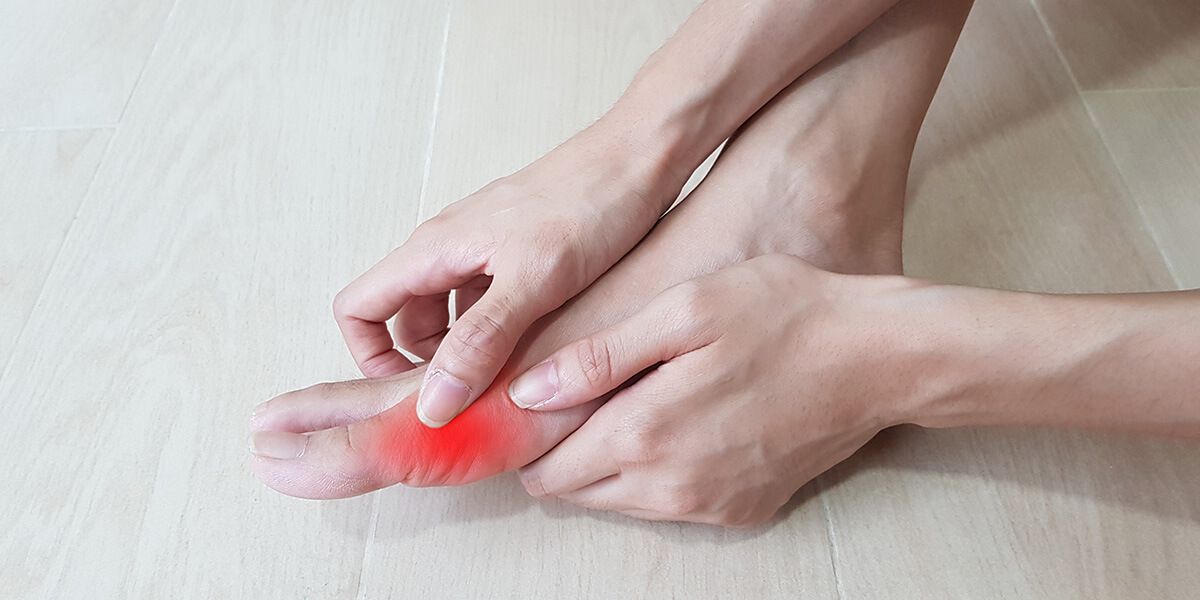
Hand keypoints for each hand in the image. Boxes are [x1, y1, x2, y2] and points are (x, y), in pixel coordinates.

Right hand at [333, 121, 682, 427]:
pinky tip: (537, 356)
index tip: (407, 395)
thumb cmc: (589, 206)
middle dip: (425, 366)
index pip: (358, 306)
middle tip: (469, 404)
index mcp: (434, 249)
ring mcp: (483, 251)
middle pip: (404, 320)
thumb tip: (430, 403)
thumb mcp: (532, 282)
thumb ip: (479, 342)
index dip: (368, 356)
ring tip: (508, 386)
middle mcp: (449, 248)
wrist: (641, 160)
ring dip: (467, 355)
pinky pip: (488, 306)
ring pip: (450, 317)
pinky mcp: (519, 257)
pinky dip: (500, 337)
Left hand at [510, 254, 929, 525]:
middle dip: (565, 452)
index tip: (531, 407)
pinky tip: (684, 423)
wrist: (879, 356)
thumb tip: (527, 392)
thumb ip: (600, 357)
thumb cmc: (784, 314)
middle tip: (581, 399)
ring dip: (611, 465)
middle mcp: (672, 486)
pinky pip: (673, 507)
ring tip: (632, 403)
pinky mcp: (745, 511)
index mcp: (646, 432)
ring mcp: (711, 506)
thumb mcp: (685, 310)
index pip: (548, 468)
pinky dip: (660, 476)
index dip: (531, 438)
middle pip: (577, 493)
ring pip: (622, 503)